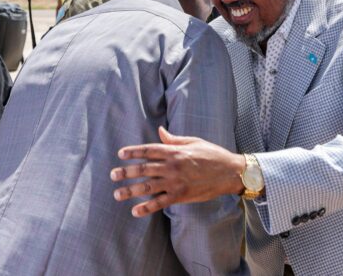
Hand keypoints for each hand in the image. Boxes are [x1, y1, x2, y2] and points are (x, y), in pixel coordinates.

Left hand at [111, 127, 245, 216]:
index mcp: (175, 151)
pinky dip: (146, 208)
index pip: (149, 150)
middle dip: (126, 172)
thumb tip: (159, 132)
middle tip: (112, 175)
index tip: (121, 154)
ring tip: (117, 194)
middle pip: (143, 169)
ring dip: (130, 191)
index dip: (133, 152)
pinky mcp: (181, 195)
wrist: (229, 172)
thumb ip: (174, 139)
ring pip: (147, 187)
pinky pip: (160, 203)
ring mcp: (175, 182)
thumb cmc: (213, 154)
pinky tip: (135, 211)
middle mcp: (172, 166)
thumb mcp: (194, 141)